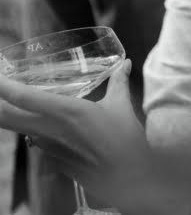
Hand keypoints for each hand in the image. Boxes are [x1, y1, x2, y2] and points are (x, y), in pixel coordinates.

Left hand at [0, 60, 153, 208]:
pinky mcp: (51, 158)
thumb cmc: (125, 140)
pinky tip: (37, 120)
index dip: (3, 86)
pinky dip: (29, 127)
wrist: (127, 178)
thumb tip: (126, 63)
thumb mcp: (121, 106)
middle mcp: (49, 129)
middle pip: (6, 117)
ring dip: (10, 114)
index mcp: (66, 111)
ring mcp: (47, 146)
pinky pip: (33, 139)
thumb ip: (118, 82)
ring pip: (18, 128)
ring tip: (11, 101)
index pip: (23, 97)